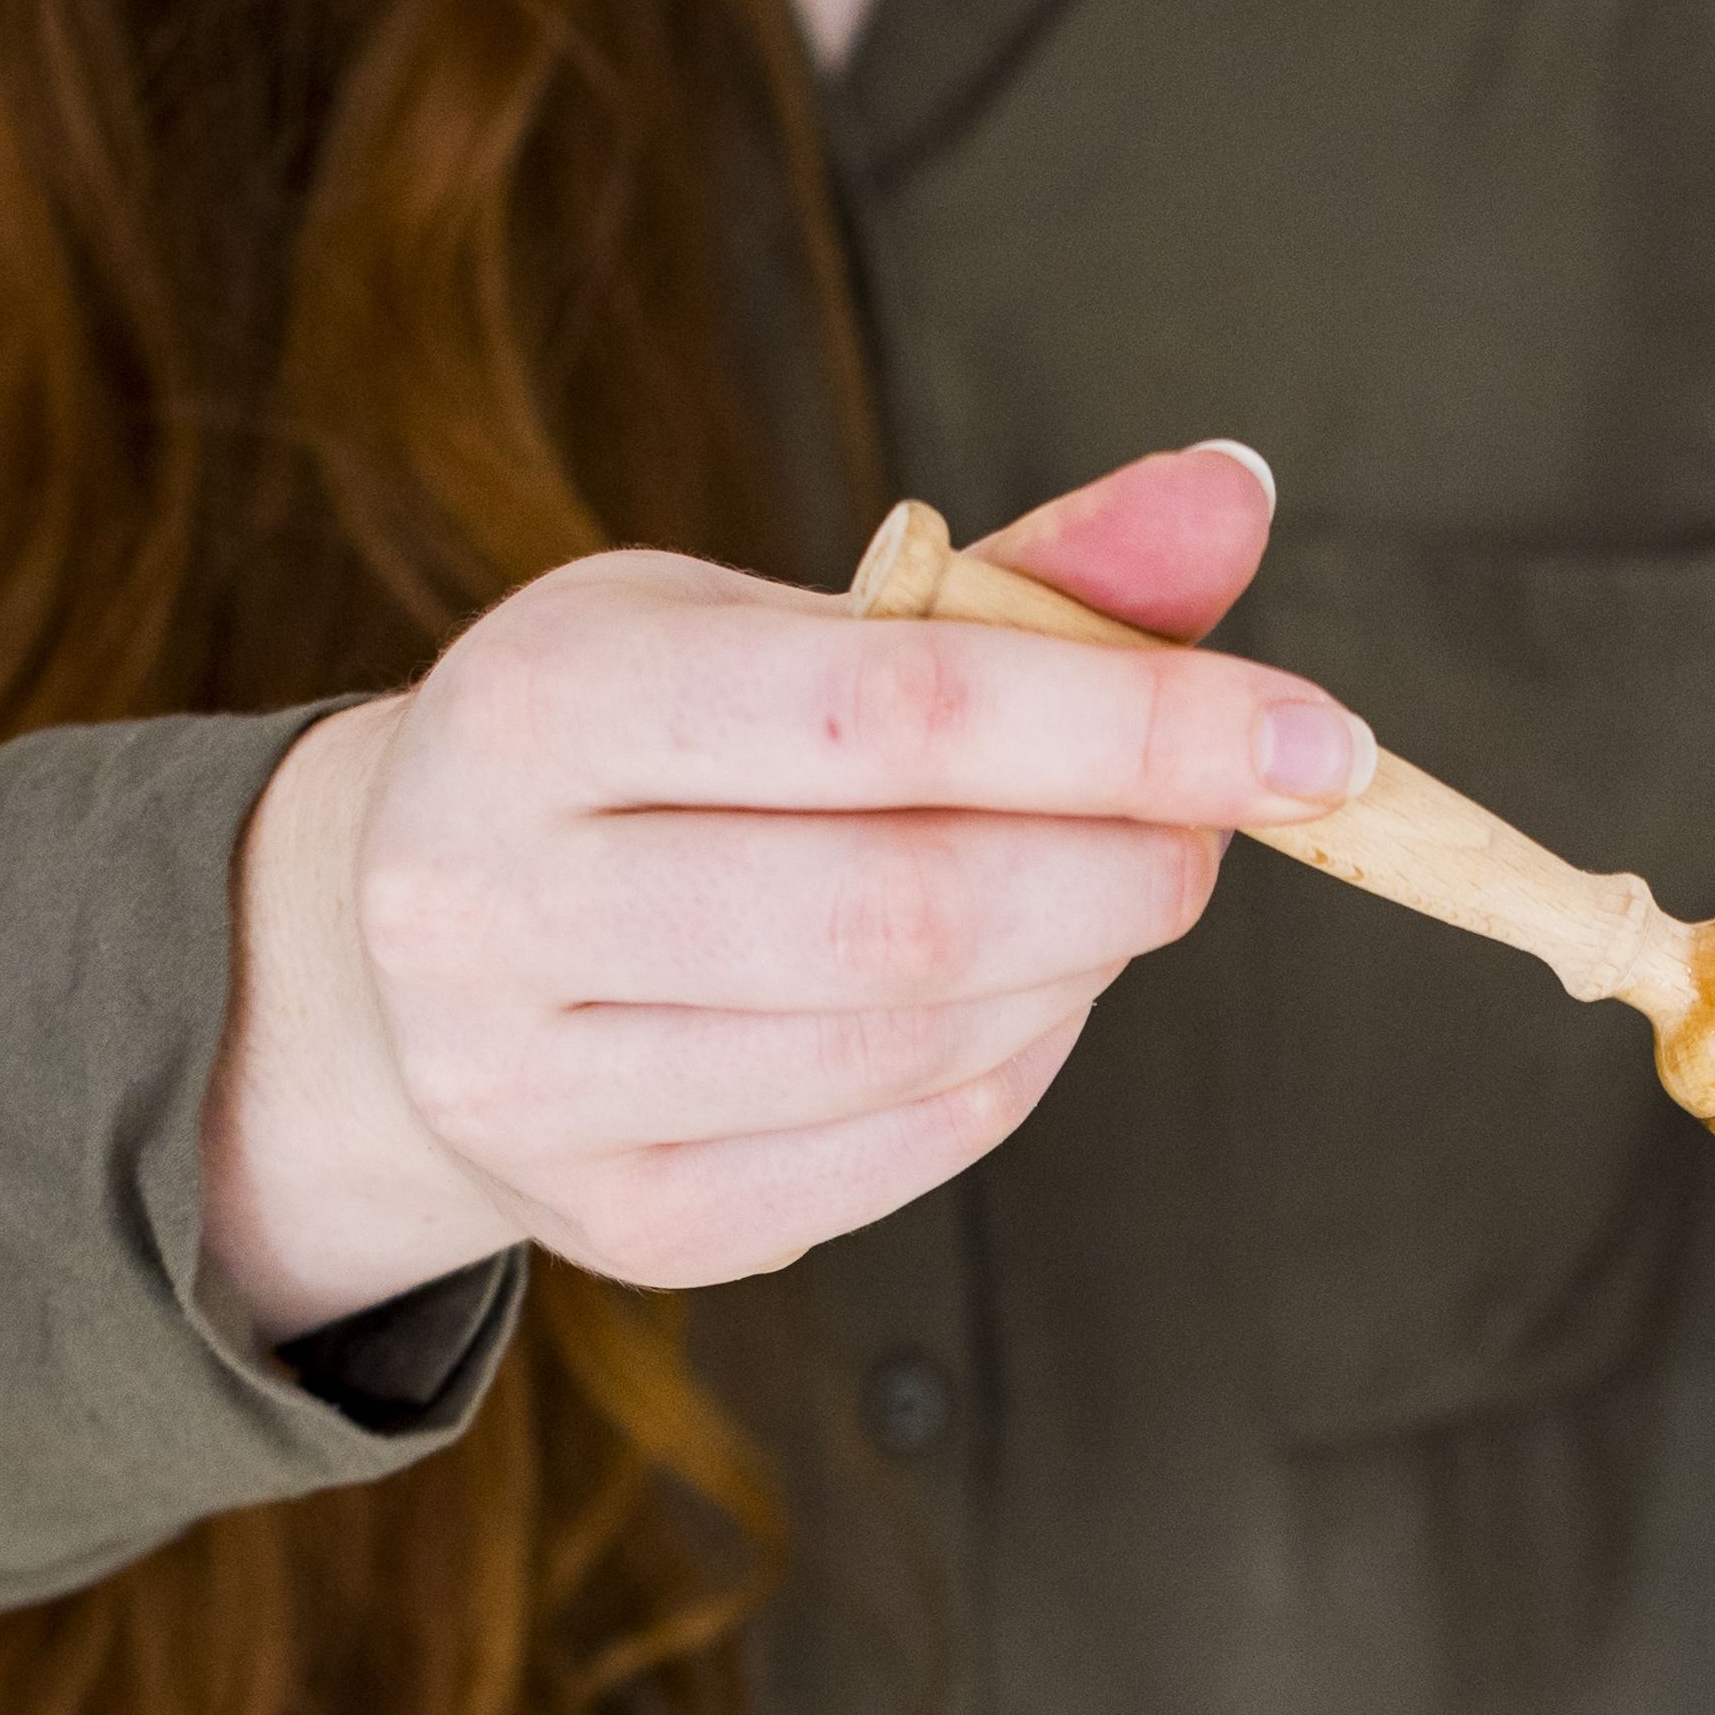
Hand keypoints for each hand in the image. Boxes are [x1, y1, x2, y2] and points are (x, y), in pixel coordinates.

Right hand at [202, 440, 1364, 1340]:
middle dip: (1116, 868)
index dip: (1132, 726)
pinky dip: (1009, 1075)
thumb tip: (1232, 495)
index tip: (1315, 740)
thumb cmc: (640, 754)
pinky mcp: (618, 1219)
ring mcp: (540, 1085)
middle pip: (904, 910)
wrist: (399, 948)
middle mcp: (501, 900)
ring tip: (1111, 902)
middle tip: (1208, 836)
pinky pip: (890, 1157)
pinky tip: (1026, 1005)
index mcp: (541, 699)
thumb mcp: (776, 623)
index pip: (889, 709)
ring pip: (907, 1048)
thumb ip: (1011, 580)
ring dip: (1074, 976)